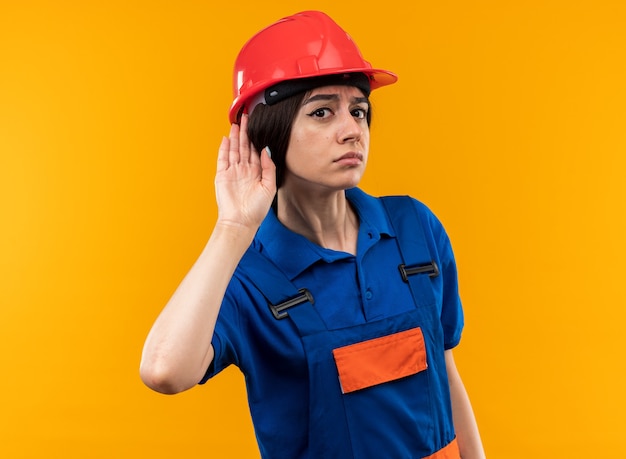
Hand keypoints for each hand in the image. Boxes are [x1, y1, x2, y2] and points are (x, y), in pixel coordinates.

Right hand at [215, 114, 275, 229]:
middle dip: (245, 132)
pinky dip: (224, 149)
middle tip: (246, 117)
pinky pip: (222, 159)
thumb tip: (265, 150)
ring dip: (235, 137)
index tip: (258, 125)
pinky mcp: (222, 176)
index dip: (256, 138)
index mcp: (256, 173)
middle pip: (244, 147)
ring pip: (234, 150)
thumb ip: (269, 167)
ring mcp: (232, 172)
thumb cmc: (256, 209)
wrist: (241, 221)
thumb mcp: (269, 186)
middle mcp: (244, 170)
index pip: (255, 151)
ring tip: (236, 123)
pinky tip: (226, 139)